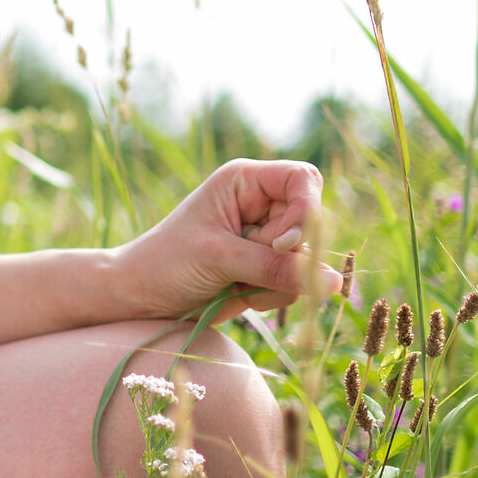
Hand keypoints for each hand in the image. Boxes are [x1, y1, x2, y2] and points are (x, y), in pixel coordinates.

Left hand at [114, 160, 342, 320]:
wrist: (141, 298)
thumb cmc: (167, 263)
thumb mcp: (219, 258)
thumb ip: (276, 267)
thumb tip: (336, 282)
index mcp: (245, 181)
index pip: (303, 180)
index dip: (305, 211)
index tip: (279, 243)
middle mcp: (262, 204)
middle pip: (311, 224)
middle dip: (286, 254)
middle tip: (244, 266)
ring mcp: (266, 238)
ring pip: (307, 260)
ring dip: (276, 279)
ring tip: (233, 280)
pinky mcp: (267, 269)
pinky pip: (296, 283)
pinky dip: (270, 294)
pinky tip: (237, 292)